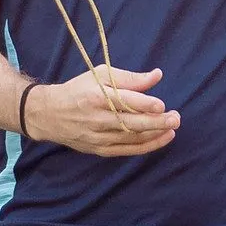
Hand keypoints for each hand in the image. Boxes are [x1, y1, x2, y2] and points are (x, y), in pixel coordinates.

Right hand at [25, 67, 179, 155]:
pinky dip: (147, 146)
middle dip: (156, 122)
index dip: (143, 104)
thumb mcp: (99, 75)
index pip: (123, 101)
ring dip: (155, 134)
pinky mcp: (100, 149)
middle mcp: (97, 118)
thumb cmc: (78, 90)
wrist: (49, 114)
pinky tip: (162, 138)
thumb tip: (156, 76)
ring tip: (173, 127)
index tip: (161, 105)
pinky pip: (128, 149)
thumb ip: (129, 78)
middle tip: (176, 118)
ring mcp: (98, 136)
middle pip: (131, 122)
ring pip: (132, 137)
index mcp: (95, 96)